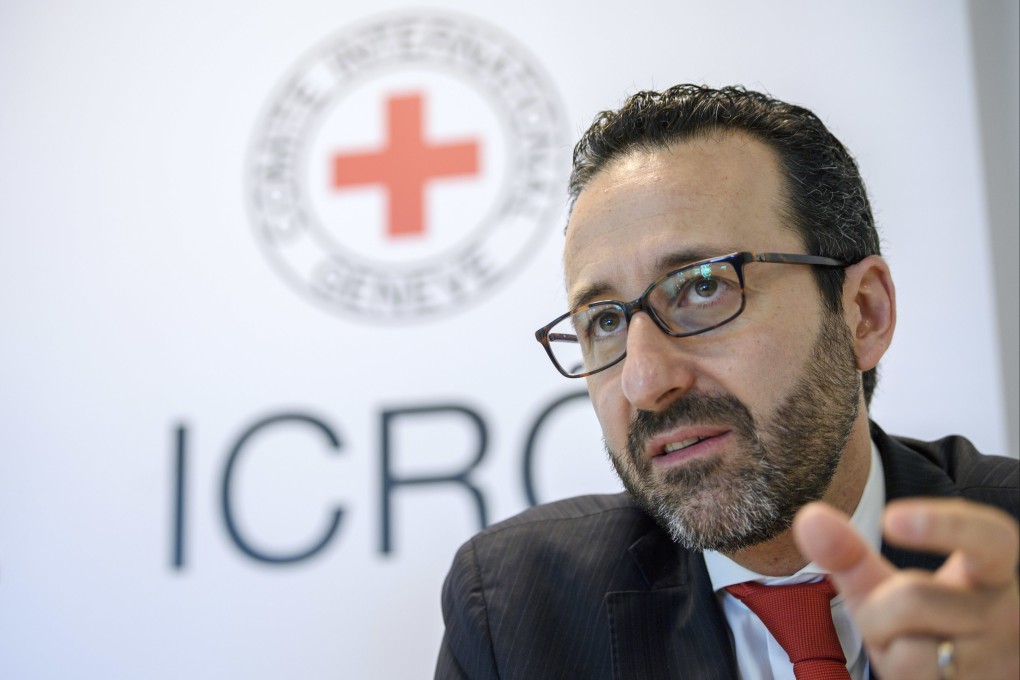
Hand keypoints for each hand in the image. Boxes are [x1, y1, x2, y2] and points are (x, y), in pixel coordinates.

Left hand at [793, 498, 1018, 678]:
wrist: (959, 679)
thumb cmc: (921, 624)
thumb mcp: (885, 587)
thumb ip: (849, 554)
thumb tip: (810, 517)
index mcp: (988, 572)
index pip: (989, 537)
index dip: (944, 524)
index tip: (889, 518)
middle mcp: (1005, 614)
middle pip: (913, 599)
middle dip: (876, 613)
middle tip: (891, 622)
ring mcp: (998, 662)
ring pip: (912, 653)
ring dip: (887, 651)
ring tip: (908, 649)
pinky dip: (898, 675)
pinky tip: (916, 673)